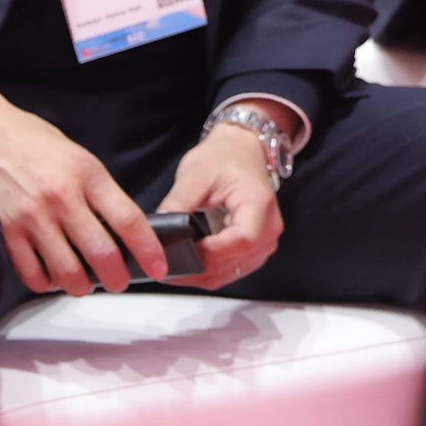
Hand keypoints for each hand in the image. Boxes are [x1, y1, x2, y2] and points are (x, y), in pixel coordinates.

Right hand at [0, 86, 160, 295]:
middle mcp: (63, 197)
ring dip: (82, 286)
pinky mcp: (8, 230)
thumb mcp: (82, 159)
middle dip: (117, 277)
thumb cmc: (37, 145)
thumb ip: (101, 193)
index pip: (128, 219)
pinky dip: (47, 283)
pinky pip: (32, 272)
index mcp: (88, 175)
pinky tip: (53, 278)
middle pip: (100, 252)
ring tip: (87, 283)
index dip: (148, 248)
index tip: (159, 266)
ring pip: (67, 271)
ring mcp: (34, 216)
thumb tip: (122, 232)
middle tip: (120, 282)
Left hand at [154, 112, 288, 289]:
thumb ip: (177, 203)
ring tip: (175, 266)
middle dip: (200, 268)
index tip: (184, 248)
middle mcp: (269, 228)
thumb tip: (156, 232)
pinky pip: (233, 270)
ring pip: (233, 273)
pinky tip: (190, 264)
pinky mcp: (256, 248)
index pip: (241, 240)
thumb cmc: (224, 157)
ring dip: (204, 274)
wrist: (241, 150)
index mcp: (258, 204)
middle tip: (167, 266)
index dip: (212, 251)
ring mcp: (265, 241)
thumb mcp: (196, 174)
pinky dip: (211, 272)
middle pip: (236, 262)